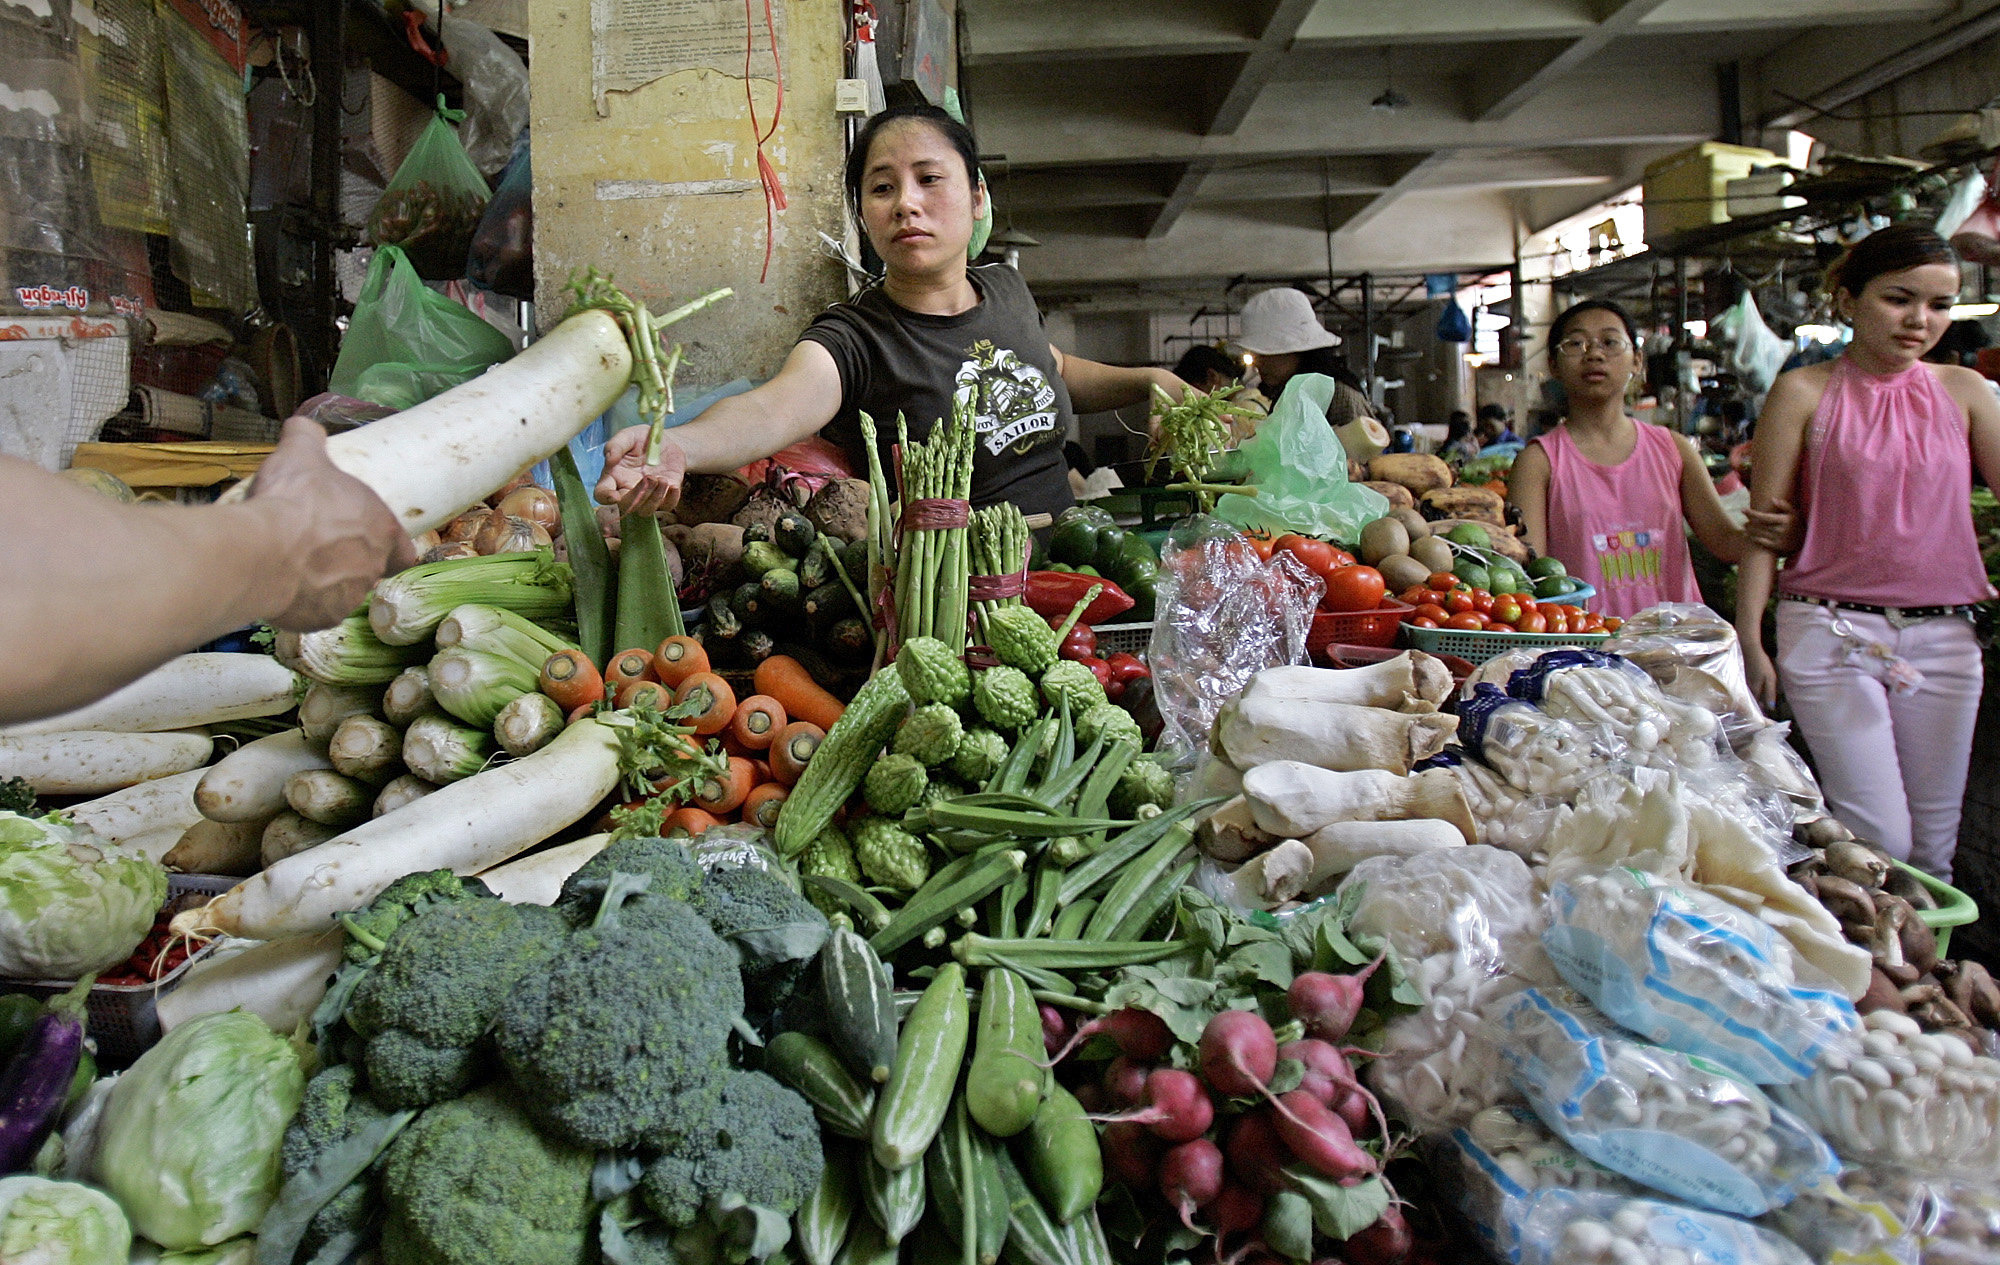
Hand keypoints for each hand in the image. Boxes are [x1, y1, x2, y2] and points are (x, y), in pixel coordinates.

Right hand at [252, 417, 416, 629]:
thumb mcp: (300, 454)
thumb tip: (304, 425)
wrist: (263, 552)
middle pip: (369, 569)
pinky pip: (315, 611)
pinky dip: (302, 602)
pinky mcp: (321, 619)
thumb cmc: (293, 501)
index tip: (370, 539)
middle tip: (318, 546)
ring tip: (295, 565)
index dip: (390, 545)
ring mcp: (349, 598)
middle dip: (348, 559)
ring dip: (325, 582)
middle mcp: (373, 568)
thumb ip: (306, 437)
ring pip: (343, 592)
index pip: (404, 549)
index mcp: (381, 531)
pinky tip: (282, 586)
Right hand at [595, 424, 685, 516]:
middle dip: (637, 496)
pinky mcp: (664, 496)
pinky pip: (667, 506)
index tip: (614, 496)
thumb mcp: (628, 436)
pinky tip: (673, 485)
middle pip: (626, 506)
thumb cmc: (640, 439)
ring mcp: (646, 496)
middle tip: (650, 477)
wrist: (665, 442)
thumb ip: (616, 445)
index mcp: (613, 476)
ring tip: (662, 479)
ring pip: (646, 510)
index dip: (605, 498)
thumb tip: (609, 459)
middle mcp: (627, 490)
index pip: (602, 493)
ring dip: (655, 498)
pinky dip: (671, 499)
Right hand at [1741, 637, 1779, 710]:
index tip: (1766, 721)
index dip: (1762, 713)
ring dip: (1752, 702)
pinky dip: (1749, 694)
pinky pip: (1746, 691)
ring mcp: (1743, 684)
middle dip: (1756, 709)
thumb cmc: (1761, 663)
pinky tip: (1753, 693)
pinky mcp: (1741, 679)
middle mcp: (1747, 690)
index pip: (1758, 706)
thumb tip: (1771, 707)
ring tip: (1758, 706)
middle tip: (1763, 714)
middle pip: (1752, 703)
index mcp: (1754, 691)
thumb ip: (1770, 693)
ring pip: (1748, 697)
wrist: (1749, 650)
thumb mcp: (1770, 678)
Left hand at [1745, 498, 1801, 552]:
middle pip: (1759, 525)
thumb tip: (1772, 499)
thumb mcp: (1794, 513)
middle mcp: (1781, 530)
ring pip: (1759, 533)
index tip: (1742, 510)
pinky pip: (1761, 542)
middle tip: (1744, 521)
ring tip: (1744, 527)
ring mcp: (1779, 539)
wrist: (1805, 542)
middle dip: (1750, 522)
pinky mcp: (1777, 547)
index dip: (1752, 513)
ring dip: (1749, 530)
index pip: (1764, 516)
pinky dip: (1753, 538)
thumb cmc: (1797, 524)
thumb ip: (1784, 505)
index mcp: (1784, 520)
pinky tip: (1747, 535)